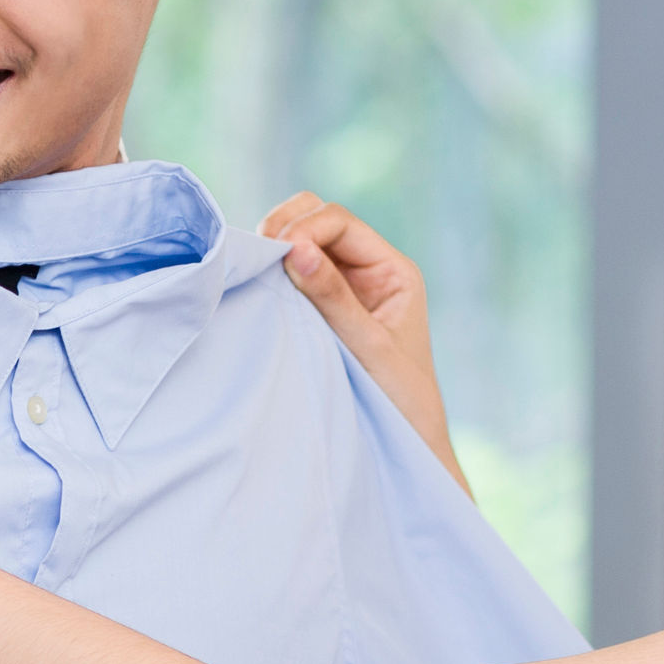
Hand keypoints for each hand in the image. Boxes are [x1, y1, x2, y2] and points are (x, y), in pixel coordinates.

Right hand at [258, 194, 469, 495]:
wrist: (406, 445)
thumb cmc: (400, 402)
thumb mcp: (367, 347)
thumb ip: (332, 298)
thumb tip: (293, 248)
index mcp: (393, 270)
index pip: (338, 222)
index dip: (303, 229)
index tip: (277, 257)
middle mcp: (368, 270)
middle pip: (317, 217)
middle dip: (285, 228)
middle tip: (261, 261)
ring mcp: (342, 288)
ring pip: (298, 241)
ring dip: (274, 249)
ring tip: (257, 276)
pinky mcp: (319, 308)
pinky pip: (289, 273)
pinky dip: (270, 273)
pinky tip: (259, 290)